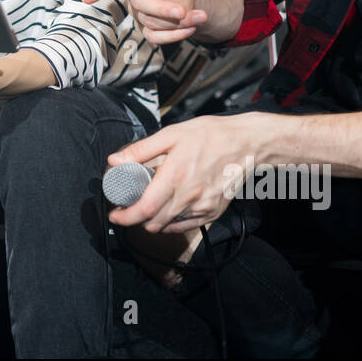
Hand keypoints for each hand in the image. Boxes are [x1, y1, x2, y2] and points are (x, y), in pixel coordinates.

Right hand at [83, 0, 210, 43]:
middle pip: (141, 4)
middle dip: (162, 10)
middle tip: (183, 11)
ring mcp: (139, 13)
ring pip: (154, 23)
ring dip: (181, 21)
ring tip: (201, 15)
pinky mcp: (148, 29)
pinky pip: (156, 38)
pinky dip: (177, 35)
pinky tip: (192, 27)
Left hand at [105, 110, 279, 232]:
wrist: (246, 144)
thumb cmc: (210, 136)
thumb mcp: (171, 135)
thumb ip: (141, 150)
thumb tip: (115, 161)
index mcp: (175, 176)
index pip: (144, 209)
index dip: (125, 217)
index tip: (115, 215)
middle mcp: (189, 196)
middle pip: (153, 222)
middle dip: (135, 219)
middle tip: (128, 208)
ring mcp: (202, 207)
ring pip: (168, 226)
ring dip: (153, 220)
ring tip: (149, 204)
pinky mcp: (212, 212)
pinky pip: (186, 226)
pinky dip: (172, 222)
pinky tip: (168, 208)